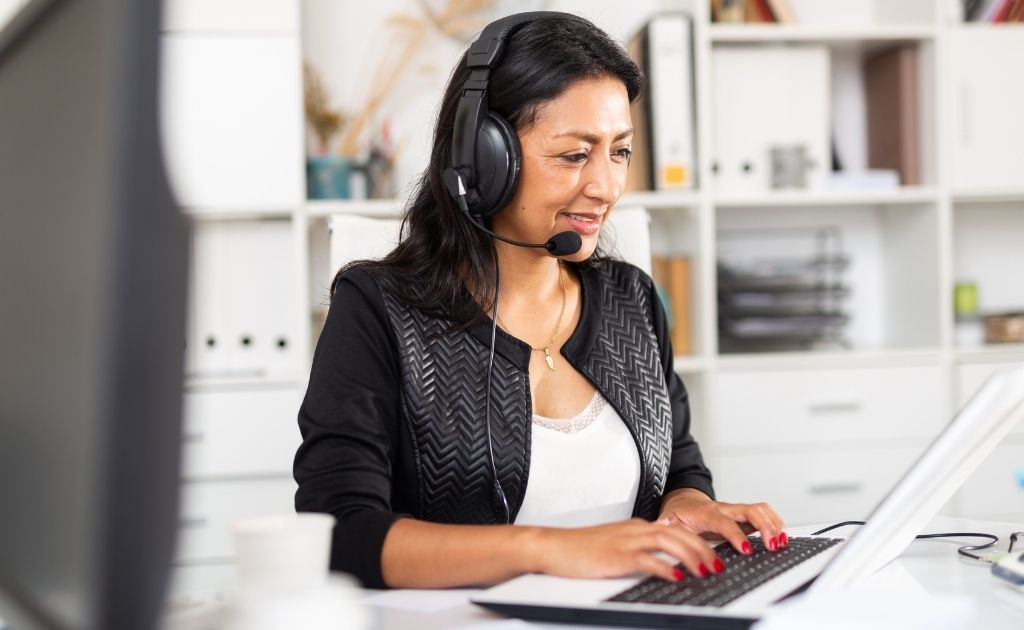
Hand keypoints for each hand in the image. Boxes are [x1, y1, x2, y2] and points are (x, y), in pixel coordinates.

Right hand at [531, 518, 725, 582]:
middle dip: (703, 549)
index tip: (714, 556)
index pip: (676, 530)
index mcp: (637, 528)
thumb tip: (664, 548)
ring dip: (692, 557)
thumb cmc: (581, 549)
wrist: (553, 546)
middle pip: (678, 534)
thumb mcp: (615, 542)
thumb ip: (640, 544)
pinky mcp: (616, 557)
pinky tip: (677, 577)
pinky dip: (665, 568)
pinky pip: (646, 560)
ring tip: (706, 571)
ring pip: (668, 542)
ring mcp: (626, 542)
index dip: (698, 542)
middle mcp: (635, 531)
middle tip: (718, 566)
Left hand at [657, 488, 787, 555]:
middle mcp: (725, 508)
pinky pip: (764, 514)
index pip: (725, 522)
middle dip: (765, 527)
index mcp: (707, 512)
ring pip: (760, 509)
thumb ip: (667, 523)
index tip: (746, 549)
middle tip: (773, 545)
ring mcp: (736, 510)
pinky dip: (776, 523)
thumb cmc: (680, 513)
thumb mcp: (669, 519)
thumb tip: (662, 525)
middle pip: (750, 510)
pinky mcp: (744, 515)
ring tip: (782, 542)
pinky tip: (782, 537)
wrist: (684, 502)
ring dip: (774, 524)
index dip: (736, 535)